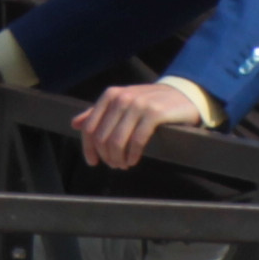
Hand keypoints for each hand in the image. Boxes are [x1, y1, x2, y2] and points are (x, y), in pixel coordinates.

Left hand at [71, 81, 202, 170]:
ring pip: (117, 142)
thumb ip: (98, 112)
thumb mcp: (123, 102)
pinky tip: (133, 160)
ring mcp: (138, 105)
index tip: (93, 162)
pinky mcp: (155, 114)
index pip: (90, 127)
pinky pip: (137, 141)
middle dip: (106, 157)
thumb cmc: (150, 101)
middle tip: (114, 165)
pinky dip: (132, 155)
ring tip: (123, 164)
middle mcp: (122, 98)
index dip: (88, 148)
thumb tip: (75, 124)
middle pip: (102, 137)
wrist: (183, 94)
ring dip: (118, 159)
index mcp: (111, 95)